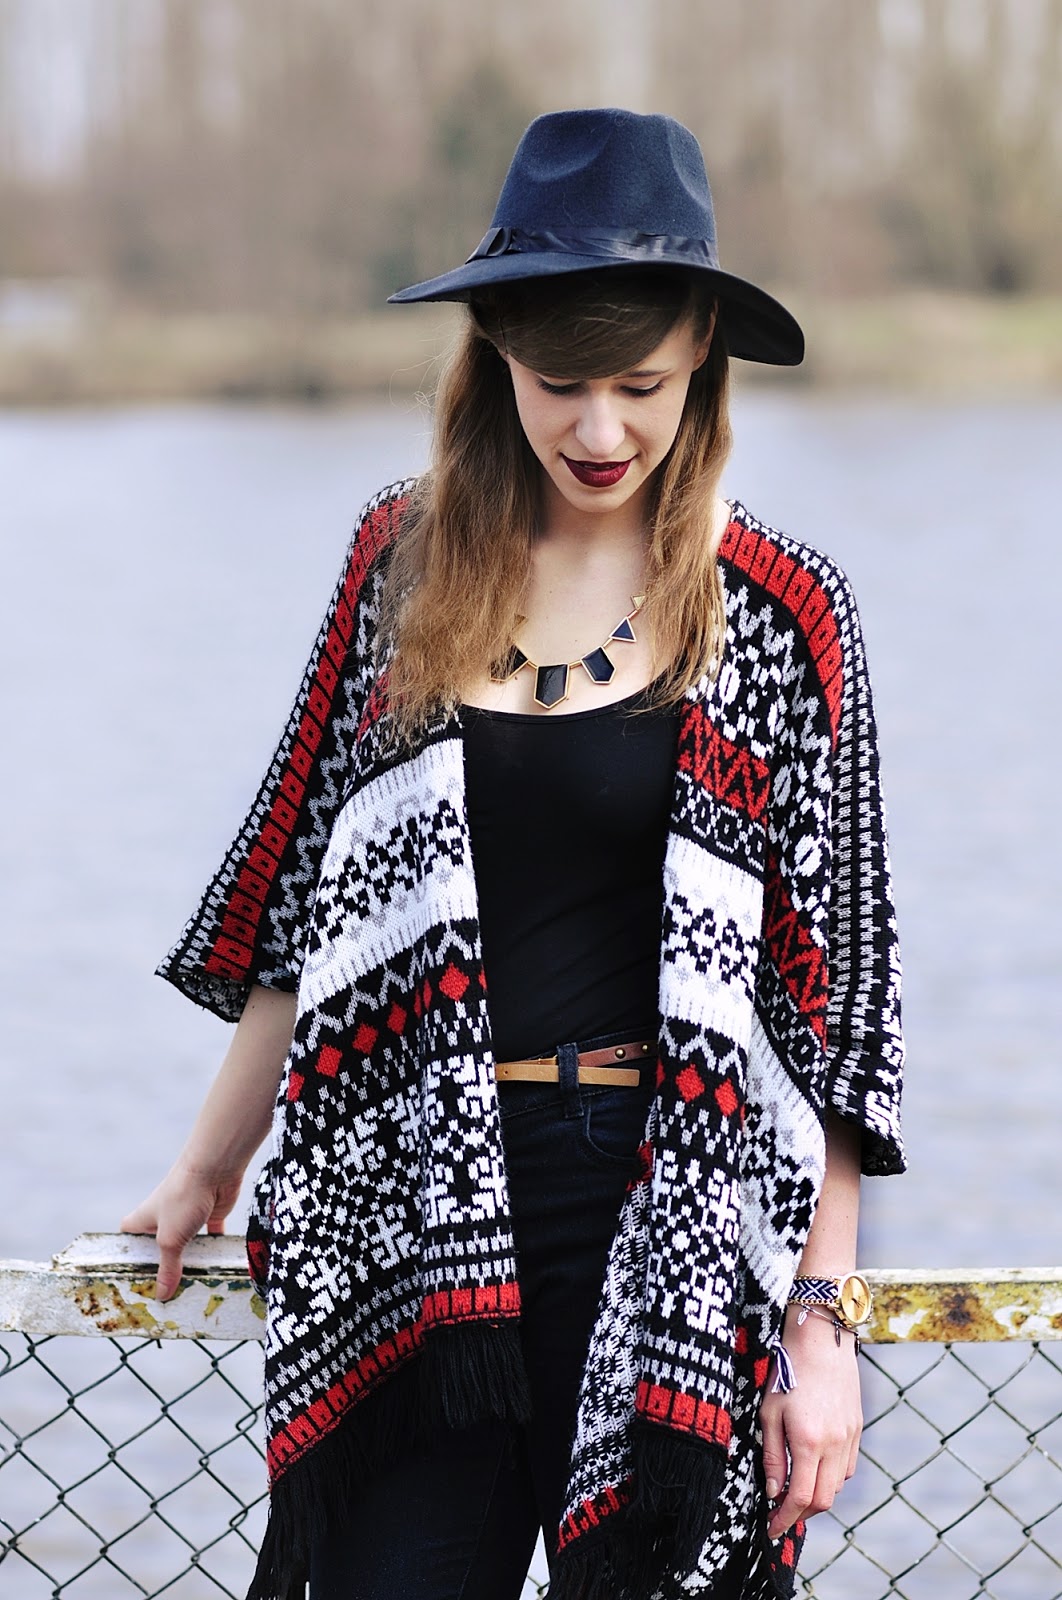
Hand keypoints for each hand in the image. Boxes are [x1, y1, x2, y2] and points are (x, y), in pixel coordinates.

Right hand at [121, 1161, 243, 1301]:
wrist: (215, 1168)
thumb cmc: (182, 1197)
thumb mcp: (170, 1239)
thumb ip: (167, 1267)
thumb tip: (162, 1295)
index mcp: (144, 1219)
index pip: (128, 1236)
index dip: (127, 1253)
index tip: (131, 1277)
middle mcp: (164, 1217)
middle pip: (159, 1246)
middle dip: (162, 1266)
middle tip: (164, 1294)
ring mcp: (187, 1215)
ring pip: (186, 1244)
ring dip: (189, 1260)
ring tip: (191, 1288)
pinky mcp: (210, 1214)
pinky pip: (211, 1237)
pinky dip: (214, 1250)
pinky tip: (217, 1267)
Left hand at [759, 1306, 862, 1540]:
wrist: (821, 1339)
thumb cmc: (787, 1371)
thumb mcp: (769, 1412)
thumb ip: (771, 1456)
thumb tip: (773, 1492)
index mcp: (809, 1442)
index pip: (800, 1499)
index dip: (785, 1519)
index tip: (770, 1529)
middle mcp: (834, 1445)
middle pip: (823, 1500)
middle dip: (801, 1515)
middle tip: (781, 1515)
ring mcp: (850, 1437)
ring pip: (837, 1486)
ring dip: (816, 1497)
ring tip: (794, 1492)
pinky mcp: (857, 1428)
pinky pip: (847, 1467)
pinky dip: (831, 1478)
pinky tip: (814, 1470)